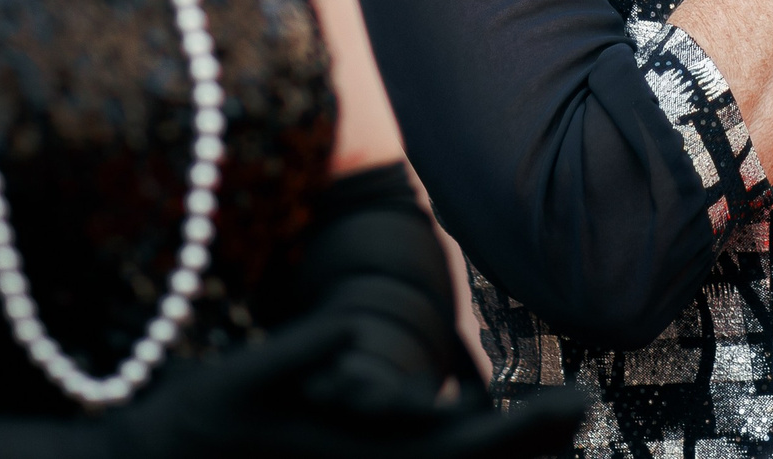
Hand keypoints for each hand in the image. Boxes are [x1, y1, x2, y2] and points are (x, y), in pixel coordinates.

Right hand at [103, 312, 587, 458]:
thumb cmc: (188, 426)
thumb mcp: (240, 379)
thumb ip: (301, 350)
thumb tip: (352, 326)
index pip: (465, 453)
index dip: (527, 433)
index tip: (579, 405)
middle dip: (532, 446)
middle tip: (584, 408)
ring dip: (504, 454)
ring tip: (557, 428)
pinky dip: (458, 449)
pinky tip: (472, 424)